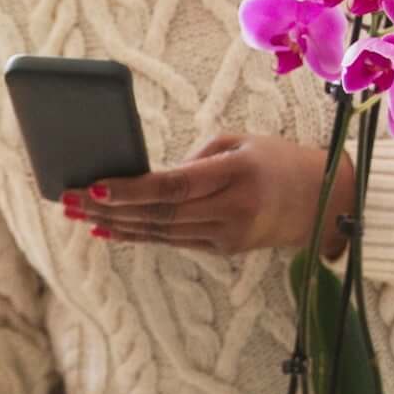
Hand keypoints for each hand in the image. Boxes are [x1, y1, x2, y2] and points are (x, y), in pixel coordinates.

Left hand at [67, 134, 356, 256]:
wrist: (325, 202)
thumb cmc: (276, 160)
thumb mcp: (241, 142)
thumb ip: (196, 159)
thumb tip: (146, 177)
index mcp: (238, 175)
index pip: (175, 186)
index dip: (133, 189)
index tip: (96, 185)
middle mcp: (234, 209)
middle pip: (160, 213)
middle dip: (110, 207)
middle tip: (69, 198)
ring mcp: (229, 235)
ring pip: (161, 232)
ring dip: (116, 223)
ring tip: (79, 212)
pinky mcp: (225, 250)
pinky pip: (173, 241)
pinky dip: (138, 235)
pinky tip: (108, 229)